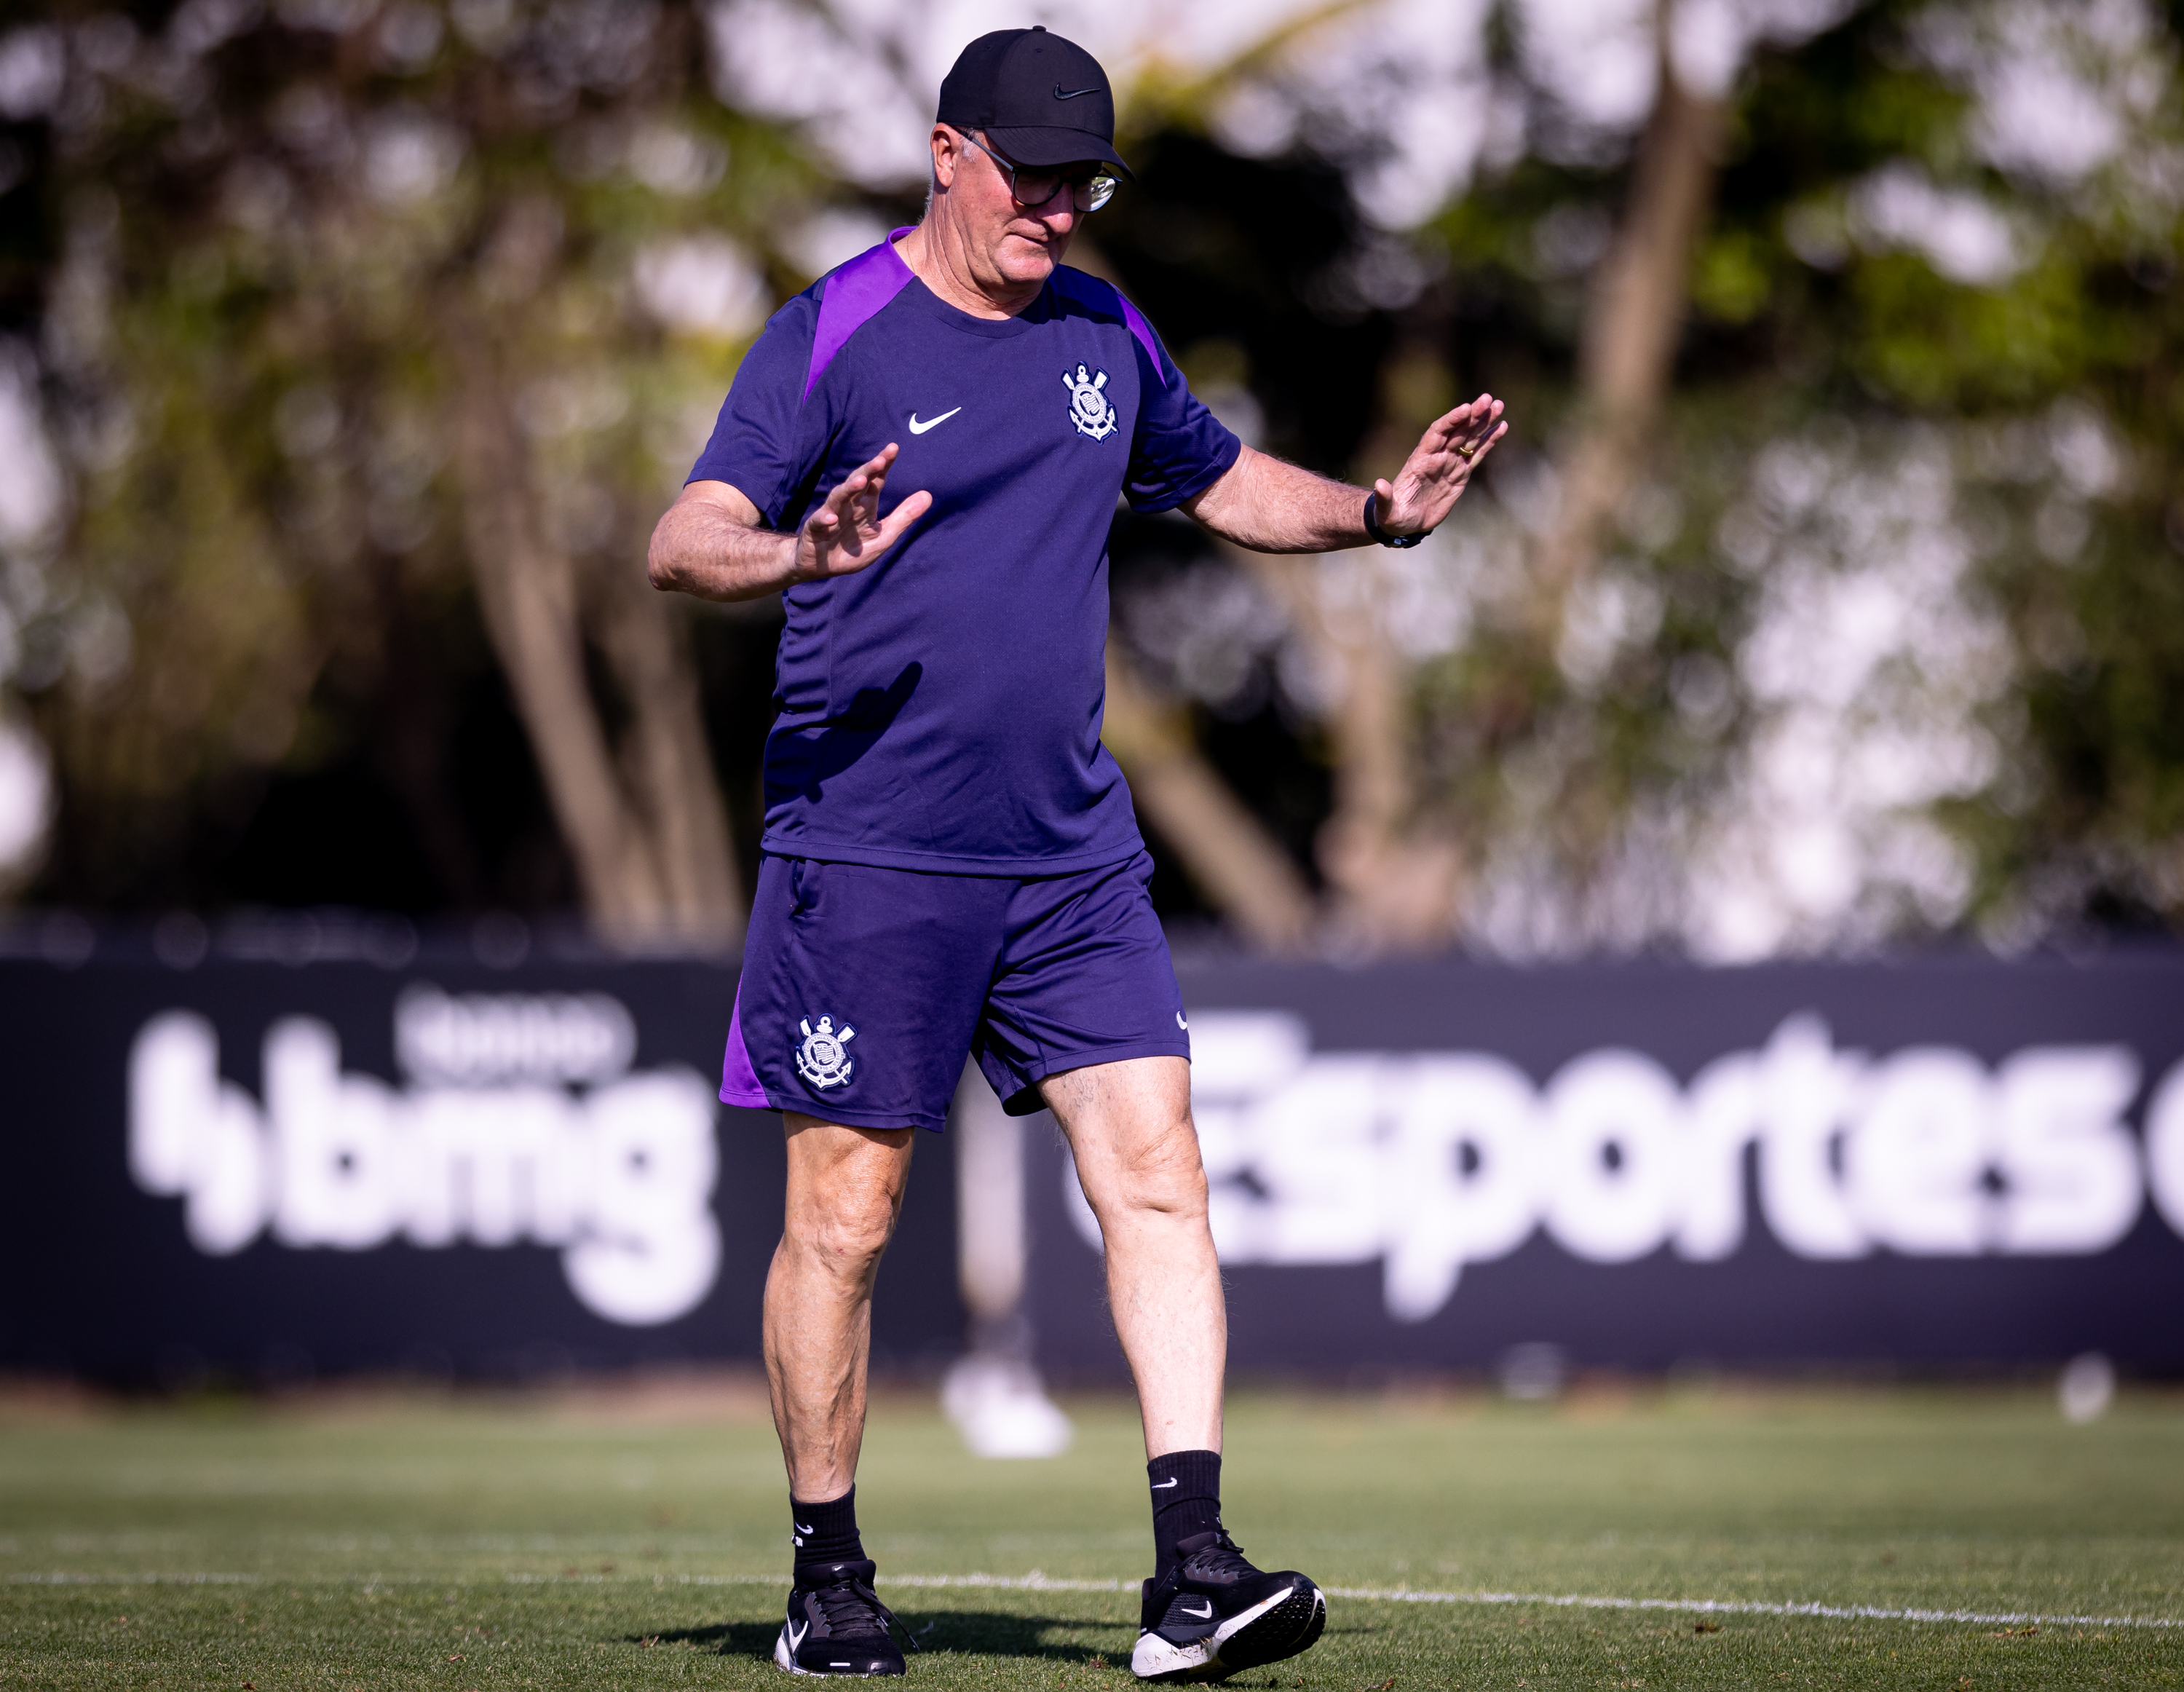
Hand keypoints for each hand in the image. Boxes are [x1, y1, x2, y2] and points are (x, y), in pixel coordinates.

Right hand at [795, 444, 932, 581]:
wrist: (821, 566)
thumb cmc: (852, 550)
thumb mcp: (883, 536)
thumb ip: (903, 517)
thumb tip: (928, 495)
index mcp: (865, 505)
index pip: (876, 480)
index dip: (884, 465)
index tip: (893, 448)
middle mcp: (848, 505)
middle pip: (857, 482)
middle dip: (868, 471)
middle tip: (880, 460)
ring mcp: (830, 515)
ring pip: (838, 497)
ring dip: (848, 489)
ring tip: (859, 482)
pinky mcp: (815, 529)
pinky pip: (819, 522)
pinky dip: (824, 519)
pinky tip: (832, 518)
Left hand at [1373, 394, 1506, 537]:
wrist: (1404, 523)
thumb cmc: (1392, 515)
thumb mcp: (1386, 509)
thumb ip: (1384, 497)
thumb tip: (1379, 485)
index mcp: (1420, 459)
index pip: (1437, 432)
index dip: (1451, 420)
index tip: (1466, 409)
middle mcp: (1437, 456)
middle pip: (1457, 430)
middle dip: (1472, 415)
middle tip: (1488, 399)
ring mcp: (1450, 463)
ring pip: (1469, 438)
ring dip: (1483, 422)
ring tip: (1498, 405)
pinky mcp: (1461, 474)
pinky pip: (1477, 454)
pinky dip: (1489, 441)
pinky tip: (1501, 426)